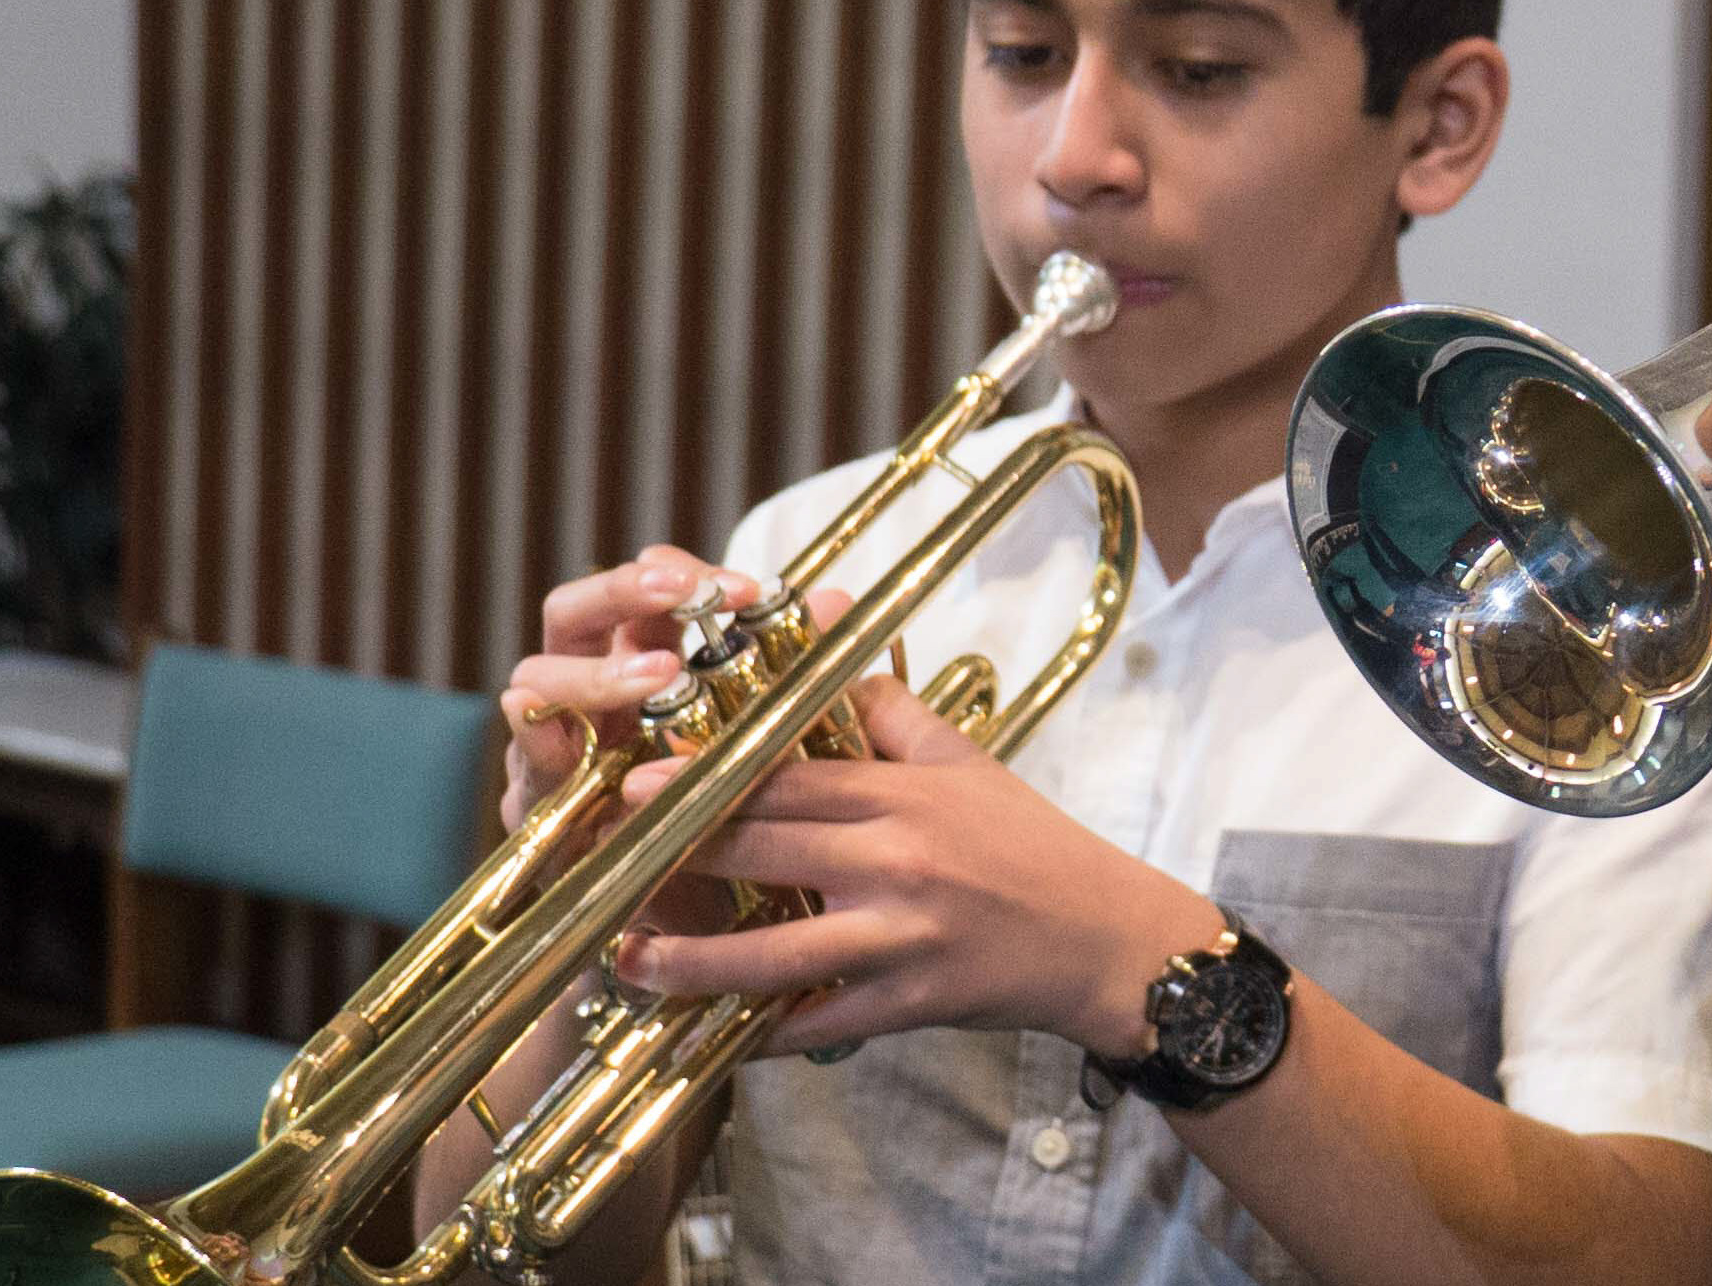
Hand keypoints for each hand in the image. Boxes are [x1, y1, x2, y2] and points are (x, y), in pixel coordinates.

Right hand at [503, 550, 840, 937]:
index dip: (678, 574)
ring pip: (536, 678)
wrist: (691, 956)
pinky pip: (526, 762)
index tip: (743, 585)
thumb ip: (790, 677)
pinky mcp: (536, 810)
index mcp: (642, 669)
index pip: (641, 594)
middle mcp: (589, 699)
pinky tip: (565, 731)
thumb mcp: (767, 753)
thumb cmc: (731, 840)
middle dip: (622, 595)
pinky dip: (541, 738)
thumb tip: (836, 600)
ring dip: (595, 670)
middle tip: (683, 594)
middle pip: (574, 613)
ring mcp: (555, 750)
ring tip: (658, 675)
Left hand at [604, 672, 1229, 1059]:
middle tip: (604, 864)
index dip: (701, 780)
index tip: (637, 781)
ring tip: (630, 961)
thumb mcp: (970, 764)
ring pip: (774, 954)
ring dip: (692, 962)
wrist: (1107, 939)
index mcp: (902, 798)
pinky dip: (765, 1036)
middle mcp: (895, 863)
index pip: (783, 779)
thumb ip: (893, 717)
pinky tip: (712, 1040)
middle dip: (673, 859)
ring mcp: (901, 938)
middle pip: (762, 853)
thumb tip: (829, 671)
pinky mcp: (911, 1002)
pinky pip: (822, 1024)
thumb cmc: (1036, 846)